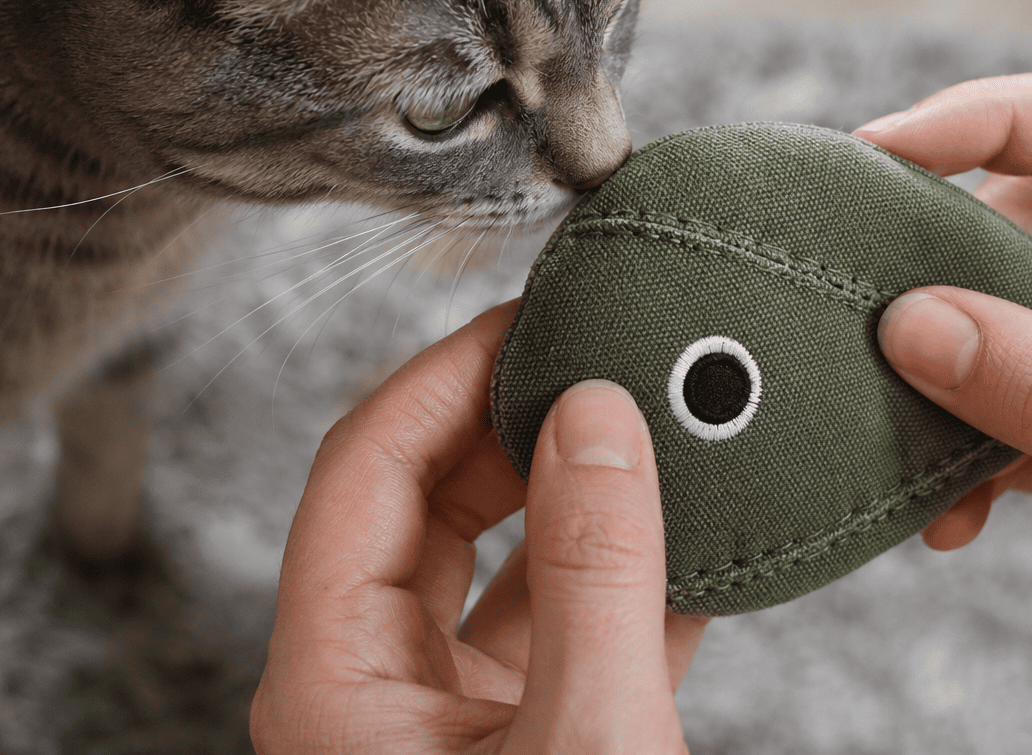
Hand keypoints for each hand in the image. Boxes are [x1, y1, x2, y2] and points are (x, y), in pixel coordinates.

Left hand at [251, 301, 705, 753]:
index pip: (364, 469)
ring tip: (652, 431)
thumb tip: (596, 418)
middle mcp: (375, 690)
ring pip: (507, 562)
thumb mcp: (584, 733)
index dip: (445, 375)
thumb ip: (593, 573)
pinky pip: (570, 625)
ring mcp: (450, 717)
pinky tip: (698, 532)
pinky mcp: (527, 739)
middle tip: (591, 358)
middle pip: (427, 500)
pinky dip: (633, 576)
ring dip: (583, 495)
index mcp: (334, 682)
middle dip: (515, 420)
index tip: (527, 318)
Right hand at [857, 74, 1031, 753]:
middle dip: (945, 265)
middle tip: (861, 309)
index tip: (886, 145)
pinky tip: (955, 515)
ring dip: (944, 377)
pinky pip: (1005, 412)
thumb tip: (916, 322)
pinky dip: (962, 454)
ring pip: (1005, 318)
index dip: (995, 121)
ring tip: (910, 446)